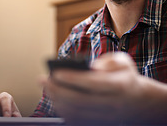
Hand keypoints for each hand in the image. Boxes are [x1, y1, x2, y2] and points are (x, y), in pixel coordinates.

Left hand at [42, 52, 166, 124]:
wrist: (137, 101)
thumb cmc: (125, 77)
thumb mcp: (123, 62)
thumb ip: (108, 62)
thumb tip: (90, 67)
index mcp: (119, 85)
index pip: (92, 83)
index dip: (72, 78)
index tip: (55, 72)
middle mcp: (112, 104)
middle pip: (79, 101)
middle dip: (57, 90)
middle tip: (43, 79)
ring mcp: (105, 118)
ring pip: (75, 113)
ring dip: (56, 100)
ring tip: (46, 86)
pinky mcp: (97, 123)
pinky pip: (76, 121)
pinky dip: (62, 110)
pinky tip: (54, 98)